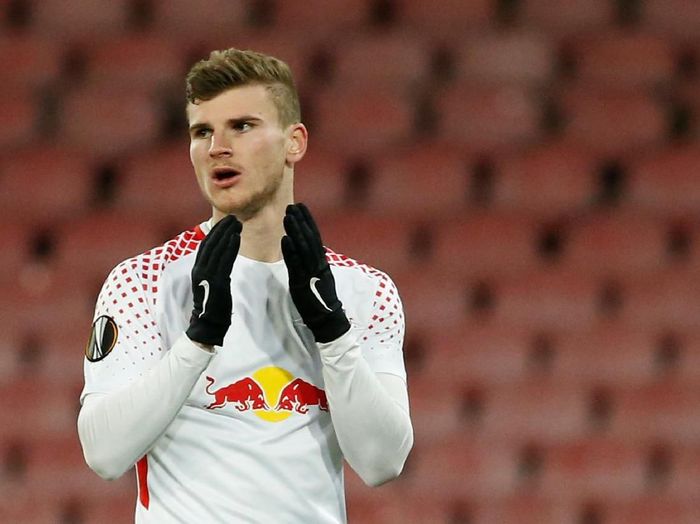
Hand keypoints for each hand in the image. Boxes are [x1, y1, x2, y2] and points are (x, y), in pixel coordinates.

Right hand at [186, 215, 241, 345]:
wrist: (209, 323)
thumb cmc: (213, 305)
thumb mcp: (212, 283)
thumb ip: (215, 269)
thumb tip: (224, 257)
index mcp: (198, 269)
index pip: (206, 245)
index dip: (216, 232)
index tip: (226, 221)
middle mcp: (200, 269)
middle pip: (211, 243)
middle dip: (223, 228)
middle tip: (234, 218)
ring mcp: (207, 275)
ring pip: (217, 249)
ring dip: (228, 234)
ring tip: (238, 223)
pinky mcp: (217, 281)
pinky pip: (224, 260)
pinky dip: (231, 247)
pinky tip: (237, 237)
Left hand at [282, 203, 349, 342]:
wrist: (328, 320)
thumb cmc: (319, 300)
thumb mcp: (315, 277)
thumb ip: (311, 262)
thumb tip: (303, 248)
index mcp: (321, 262)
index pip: (315, 236)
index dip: (307, 221)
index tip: (300, 206)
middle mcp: (318, 265)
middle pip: (310, 239)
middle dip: (301, 221)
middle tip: (291, 205)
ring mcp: (312, 274)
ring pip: (304, 249)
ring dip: (295, 231)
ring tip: (287, 217)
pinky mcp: (303, 285)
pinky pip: (297, 266)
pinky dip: (291, 252)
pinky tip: (285, 240)